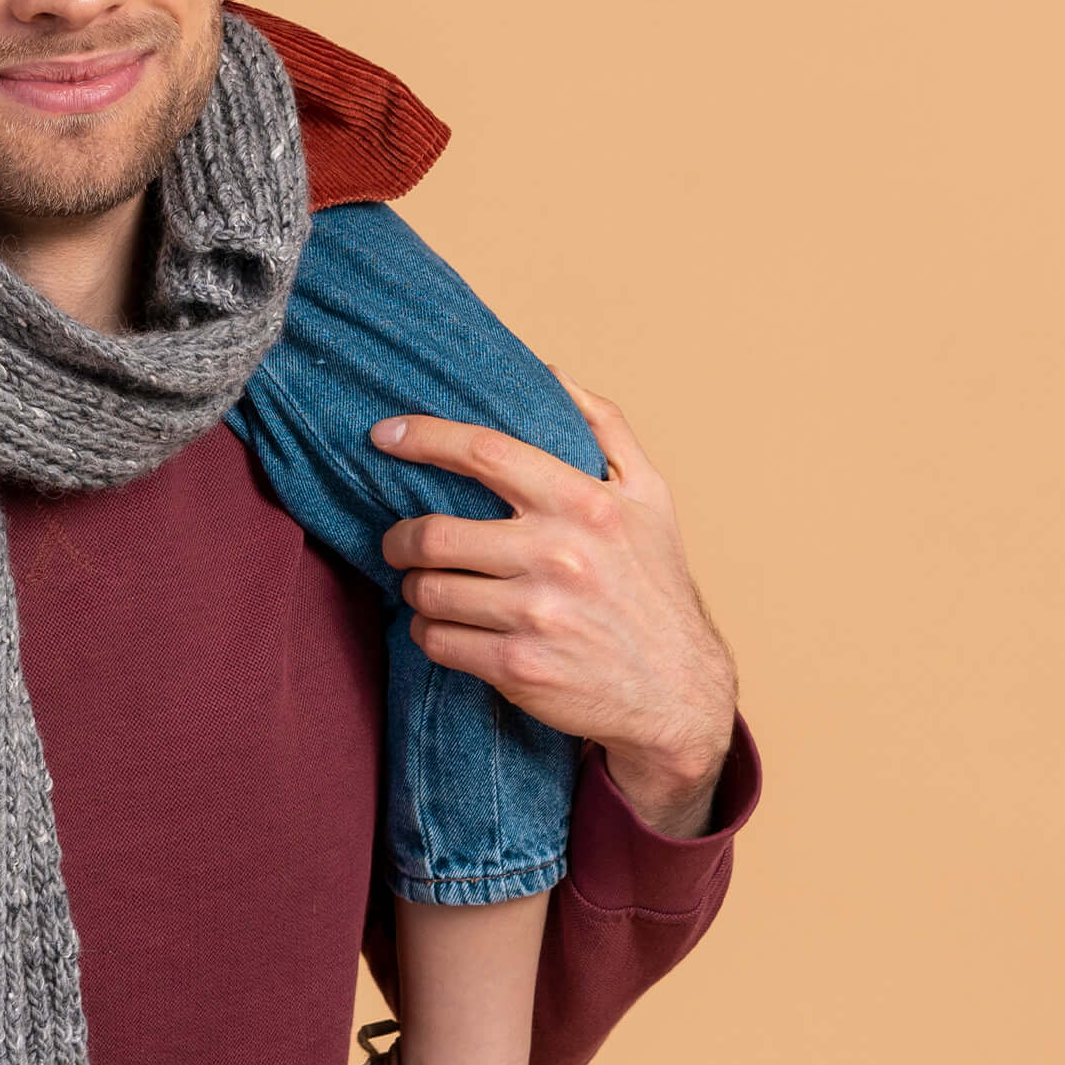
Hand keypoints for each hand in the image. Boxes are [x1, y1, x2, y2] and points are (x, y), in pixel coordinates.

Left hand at [372, 377, 736, 836]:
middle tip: (398, 543)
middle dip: (399, 539)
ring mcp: (537, 614)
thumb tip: (550, 372)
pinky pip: (437, 640)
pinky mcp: (519, 666)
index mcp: (584, 503)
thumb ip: (604, 427)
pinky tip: (444, 628)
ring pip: (428, 591)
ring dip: (414, 590)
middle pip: (434, 532)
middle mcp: (559, 554)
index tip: (383, 434)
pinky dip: (428, 633)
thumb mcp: (650, 498)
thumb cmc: (656, 586)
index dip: (422, 437)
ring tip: (427, 588)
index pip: (483, 451)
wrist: (681, 693)